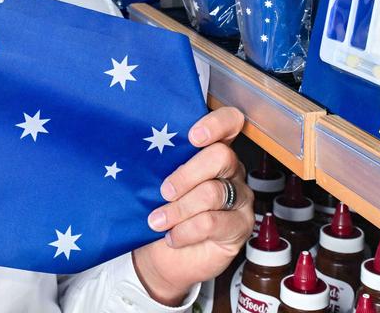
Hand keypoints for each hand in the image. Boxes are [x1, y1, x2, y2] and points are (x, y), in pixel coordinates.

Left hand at [133, 107, 251, 304]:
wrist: (162, 256)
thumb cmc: (160, 212)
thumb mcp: (155, 185)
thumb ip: (160, 166)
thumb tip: (140, 153)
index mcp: (212, 151)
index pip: (230, 123)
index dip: (217, 124)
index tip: (192, 137)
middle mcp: (231, 170)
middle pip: (220, 156)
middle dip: (186, 174)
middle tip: (164, 191)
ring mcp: (239, 198)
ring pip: (213, 192)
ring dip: (179, 208)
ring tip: (157, 221)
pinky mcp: (239, 226)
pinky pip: (212, 222)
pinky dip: (186, 230)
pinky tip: (172, 236)